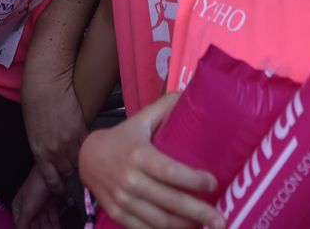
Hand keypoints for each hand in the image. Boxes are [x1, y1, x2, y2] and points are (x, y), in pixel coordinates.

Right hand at [12, 166, 63, 228]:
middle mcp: (29, 208)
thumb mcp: (28, 208)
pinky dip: (55, 226)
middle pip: (34, 227)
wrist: (54, 170)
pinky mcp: (50, 204)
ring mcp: (40, 206)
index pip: (21, 227)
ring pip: (44, 224)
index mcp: (19, 208)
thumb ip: (23, 224)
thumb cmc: (37, 185)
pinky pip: (52, 219)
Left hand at [23, 81, 86, 195]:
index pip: (51, 179)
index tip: (62, 189)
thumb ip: (42, 145)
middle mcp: (54, 149)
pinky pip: (88, 145)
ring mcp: (69, 139)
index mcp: (39, 150)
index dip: (58, 186)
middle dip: (70, 170)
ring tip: (83, 156)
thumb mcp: (32, 129)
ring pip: (80, 160)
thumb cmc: (34, 99)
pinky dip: (89, 147)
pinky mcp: (81, 128)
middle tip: (74, 167)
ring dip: (81, 159)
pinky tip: (90, 145)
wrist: (46, 81)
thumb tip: (50, 154)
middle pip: (68, 170)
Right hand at [78, 93, 222, 228]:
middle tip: (221, 221)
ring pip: (159, 221)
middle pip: (169, 201)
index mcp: (139, 155)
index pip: (169, 171)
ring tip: (207, 227)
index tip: (213, 183)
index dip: (192, 179)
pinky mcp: (118, 215)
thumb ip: (165, 107)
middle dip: (198, 212)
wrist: (88, 158)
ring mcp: (123, 201)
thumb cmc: (122, 138)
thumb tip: (191, 93)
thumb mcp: (141, 119)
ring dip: (184, 226)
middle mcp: (130, 180)